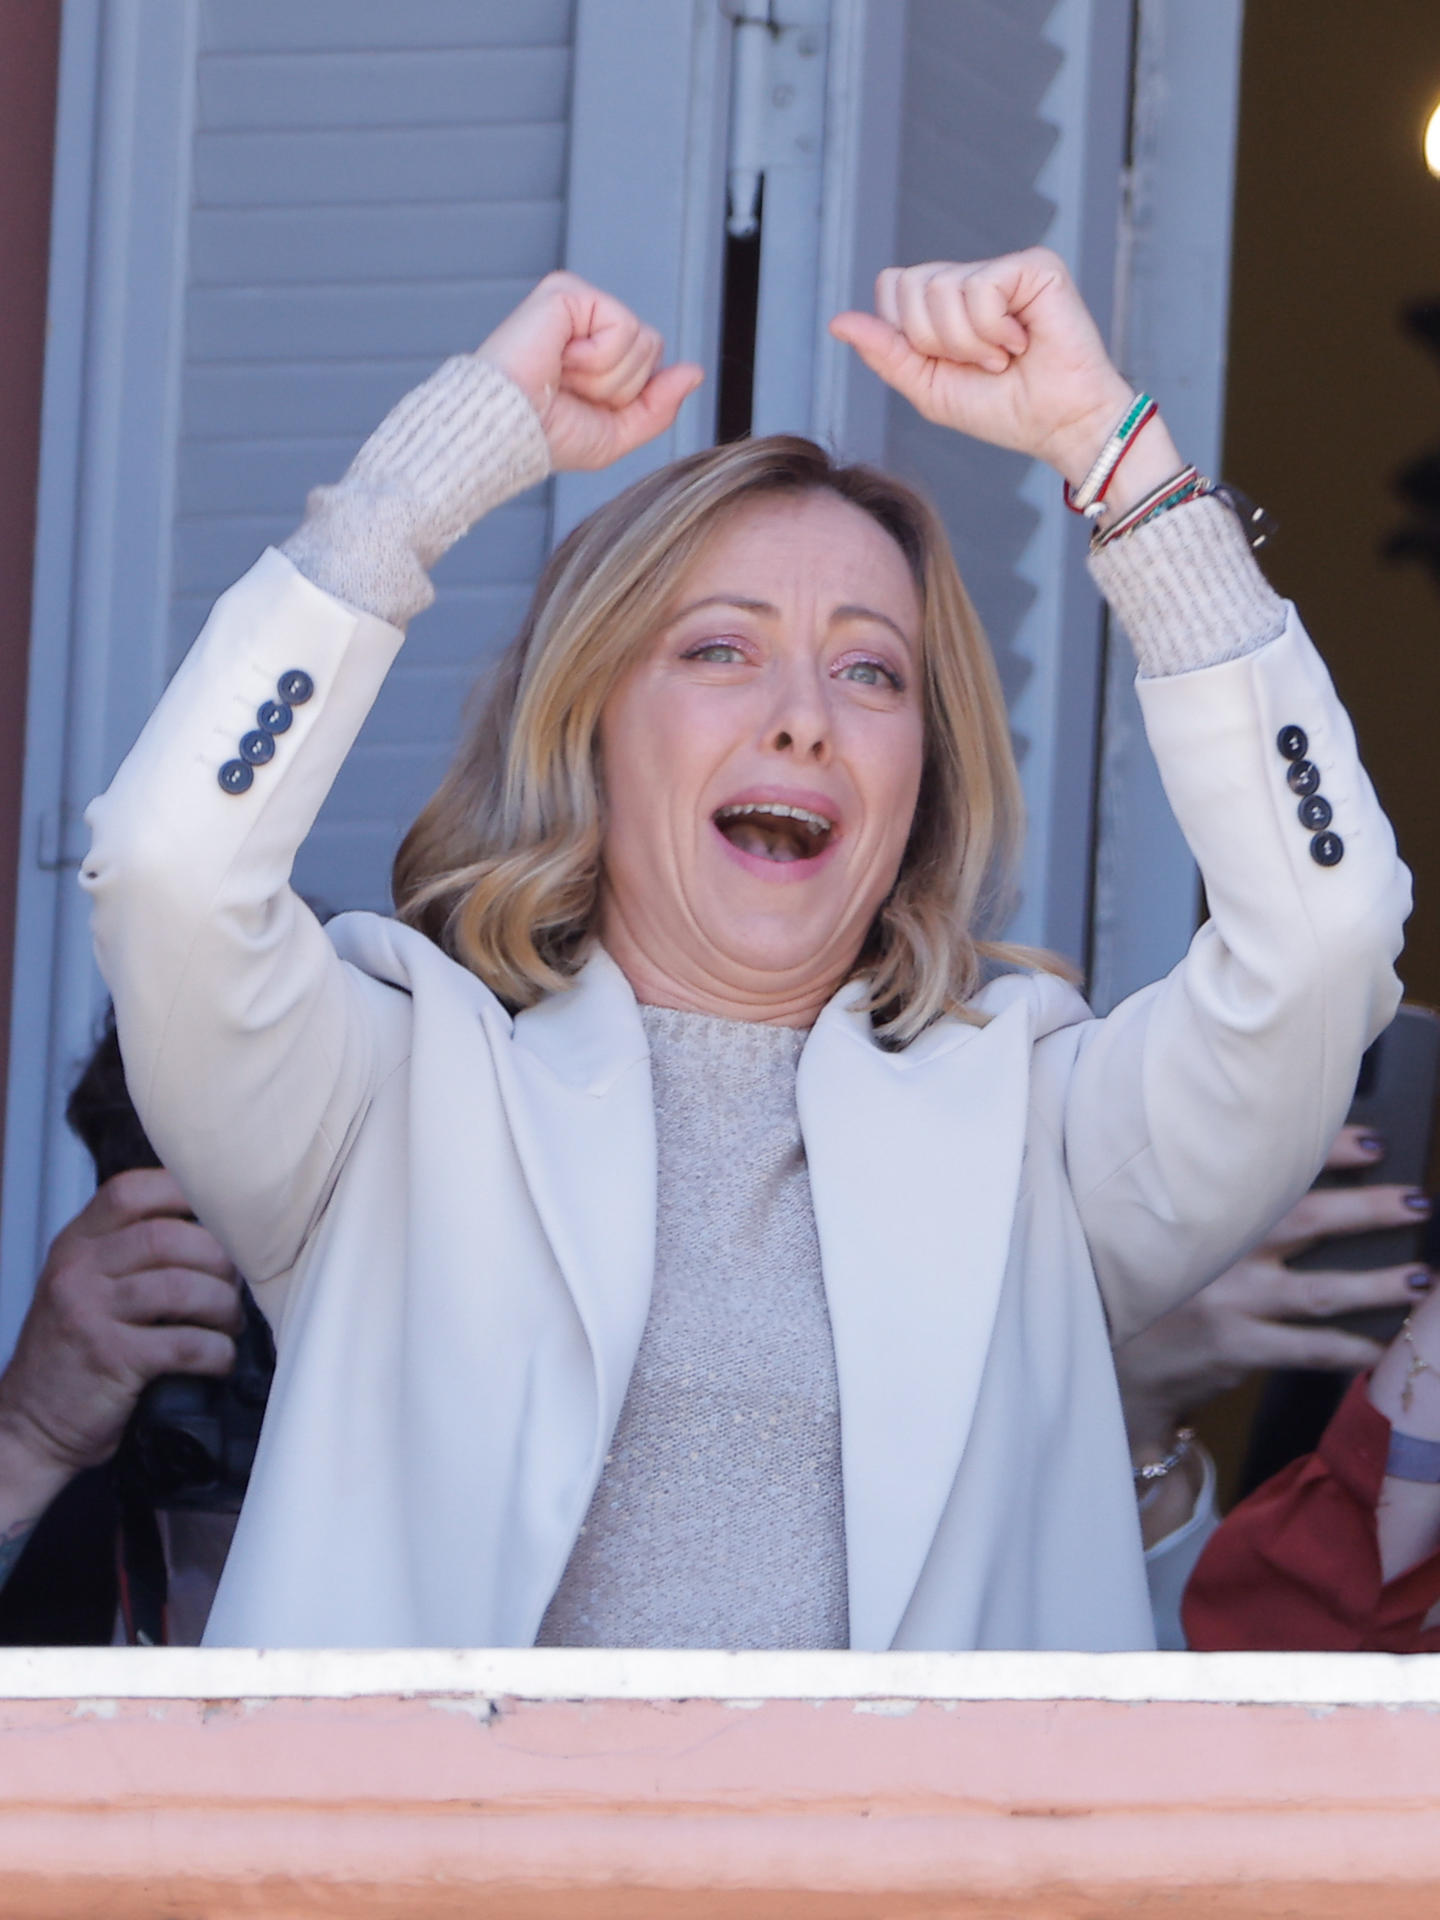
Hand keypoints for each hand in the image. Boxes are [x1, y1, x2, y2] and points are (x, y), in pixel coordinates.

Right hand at [0, 1170, 241, 1517]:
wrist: (31, 1427)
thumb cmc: (74, 1352)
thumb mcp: (84, 1286)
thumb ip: (127, 1251)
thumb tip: (214, 1229)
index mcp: (75, 1245)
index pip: (130, 1192)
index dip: (183, 1194)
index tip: (219, 1217)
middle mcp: (77, 1271)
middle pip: (167, 1237)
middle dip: (218, 1258)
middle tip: (234, 1285)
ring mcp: (90, 1314)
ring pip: (182, 1288)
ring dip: (223, 1306)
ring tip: (229, 1323)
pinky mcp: (110, 1358)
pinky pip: (184, 1343)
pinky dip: (216, 1351)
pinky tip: (219, 1358)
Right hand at [477, 271, 703, 472]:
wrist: (506, 432)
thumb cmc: (547, 437)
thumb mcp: (616, 434)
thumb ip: (659, 406)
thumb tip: (694, 372)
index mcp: (596, 351)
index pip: (651, 362)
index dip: (629, 395)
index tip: (583, 404)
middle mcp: (587, 322)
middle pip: (652, 348)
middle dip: (620, 386)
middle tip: (571, 390)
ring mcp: (577, 302)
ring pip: (642, 340)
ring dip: (606, 376)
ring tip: (563, 376)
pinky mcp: (567, 291)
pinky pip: (624, 326)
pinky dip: (598, 358)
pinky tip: (561, 359)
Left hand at [830, 249, 1181, 497]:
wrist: (1058, 426)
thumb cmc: (1002, 410)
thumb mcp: (928, 388)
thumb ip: (886, 352)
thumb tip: (837, 321)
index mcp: (943, 301)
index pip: (891, 288)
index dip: (907, 334)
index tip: (947, 363)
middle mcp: (972, 276)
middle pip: (909, 286)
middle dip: (935, 341)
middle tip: (980, 362)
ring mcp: (1004, 267)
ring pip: (942, 289)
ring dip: (968, 342)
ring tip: (1003, 356)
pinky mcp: (1035, 265)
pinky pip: (980, 289)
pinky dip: (995, 331)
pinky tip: (1023, 341)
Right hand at [1116, 1126, 1431, 1453]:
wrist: (1109, 1355)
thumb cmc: (1150, 1281)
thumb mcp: (1167, 1230)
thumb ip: (1218, 1206)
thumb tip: (1294, 1177)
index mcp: (1203, 1208)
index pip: (1271, 1169)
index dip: (1327, 1151)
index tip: (1375, 1143)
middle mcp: (1218, 1248)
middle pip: (1308, 1221)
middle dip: (1370, 1209)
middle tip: (1419, 1202)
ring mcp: (1228, 1300)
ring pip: (1320, 1290)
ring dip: (1377, 1284)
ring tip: (1421, 1279)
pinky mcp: (1234, 1347)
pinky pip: (1308, 1349)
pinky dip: (1349, 1348)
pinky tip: (1381, 1345)